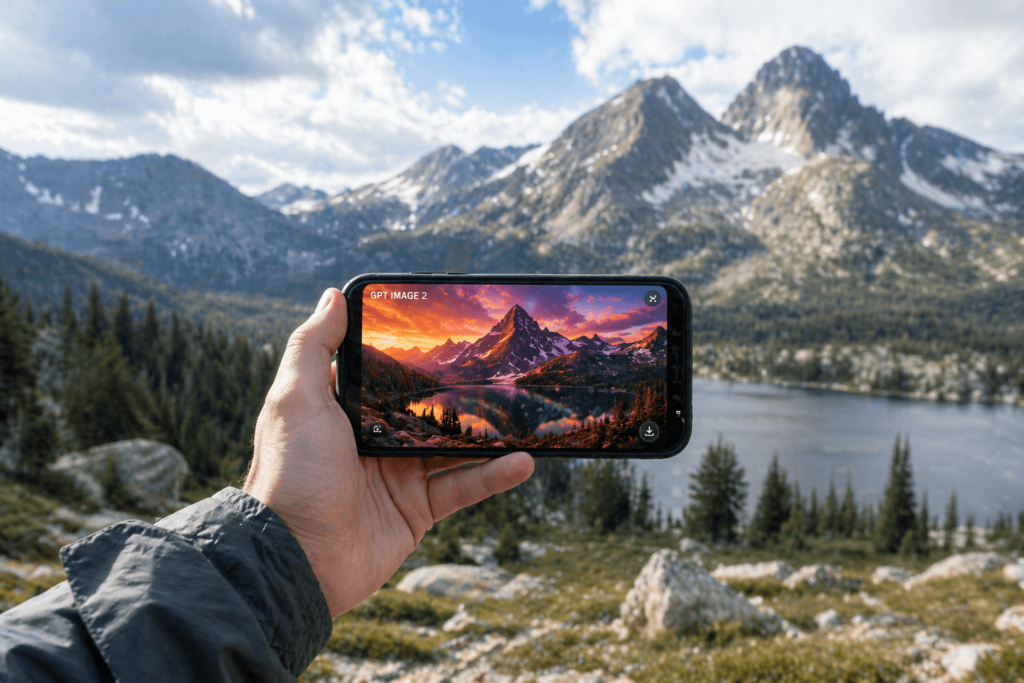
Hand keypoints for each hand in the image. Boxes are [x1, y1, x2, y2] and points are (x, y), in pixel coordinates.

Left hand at [243, 288, 534, 616]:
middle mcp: (371, 440)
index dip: (410, 355)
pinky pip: (462, 487)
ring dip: (487, 433)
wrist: (295, 561)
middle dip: (459, 392)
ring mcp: (397, 476)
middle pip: (425, 410)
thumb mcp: (295, 401)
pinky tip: (522, 461)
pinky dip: (493, 476)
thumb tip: (333, 296)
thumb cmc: (290, 475)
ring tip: (521, 413)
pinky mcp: (416, 511)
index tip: (446, 329)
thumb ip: (313, 347)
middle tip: (499, 368)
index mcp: (342, 412)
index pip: (383, 375)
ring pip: (452, 447)